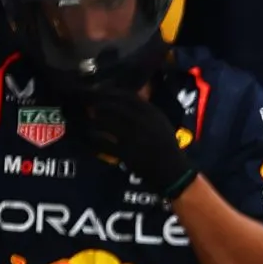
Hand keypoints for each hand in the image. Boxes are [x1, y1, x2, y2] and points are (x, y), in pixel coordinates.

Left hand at [70, 78, 195, 202]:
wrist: (173, 171)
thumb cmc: (167, 146)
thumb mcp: (161, 123)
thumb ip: (146, 111)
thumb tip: (126, 98)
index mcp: (152, 113)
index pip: (127, 96)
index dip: (111, 92)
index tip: (101, 91)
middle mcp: (142, 122)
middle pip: (113, 107)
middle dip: (99, 104)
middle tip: (90, 104)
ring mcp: (133, 138)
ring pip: (106, 123)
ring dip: (95, 121)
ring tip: (90, 120)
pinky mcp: (125, 153)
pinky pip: (104, 143)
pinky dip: (95, 140)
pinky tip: (92, 138)